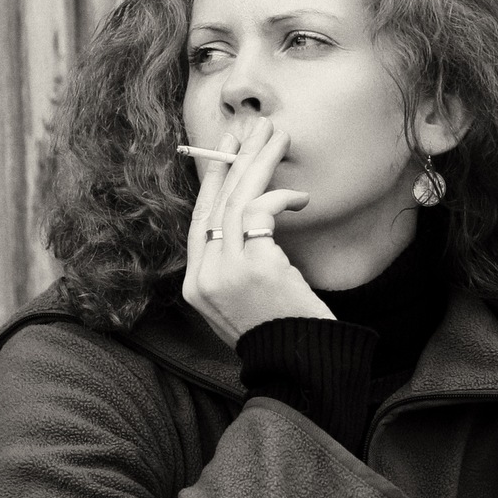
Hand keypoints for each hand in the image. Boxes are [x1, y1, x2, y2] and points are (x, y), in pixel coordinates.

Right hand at [183, 116, 333, 346]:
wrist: (302, 370)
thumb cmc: (284, 335)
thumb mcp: (245, 303)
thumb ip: (236, 267)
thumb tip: (251, 220)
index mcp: (196, 286)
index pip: (198, 221)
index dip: (211, 182)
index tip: (224, 151)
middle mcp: (203, 278)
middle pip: (214, 204)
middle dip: (233, 160)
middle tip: (251, 128)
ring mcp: (225, 273)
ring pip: (236, 202)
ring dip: (259, 164)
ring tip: (277, 136)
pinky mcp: (254, 267)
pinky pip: (261, 214)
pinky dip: (280, 198)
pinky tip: (299, 197)